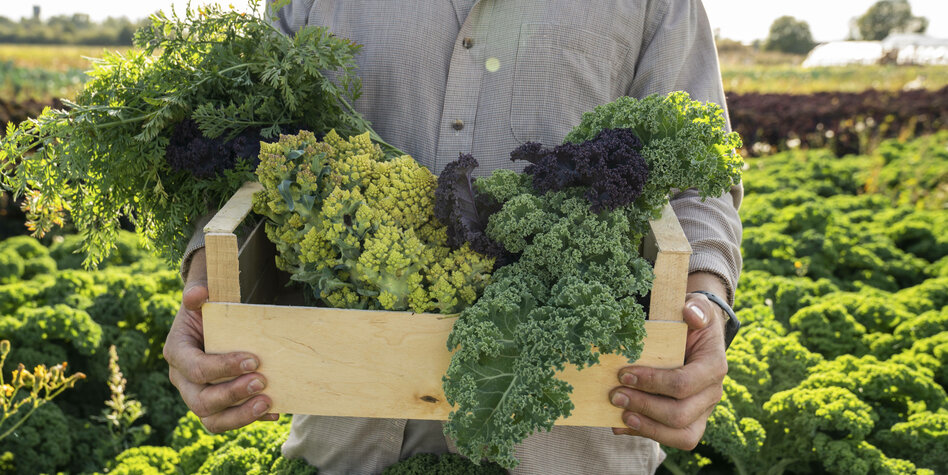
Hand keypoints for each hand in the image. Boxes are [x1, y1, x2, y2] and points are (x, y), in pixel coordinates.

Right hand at [163, 248, 277, 432]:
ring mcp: (198, 396)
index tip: (254, 359)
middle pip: (201, 401)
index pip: (195, 369)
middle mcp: (183, 380)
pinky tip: (275, 412)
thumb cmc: (211, 307)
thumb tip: (198, 294)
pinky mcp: (216, 406)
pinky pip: (229, 421)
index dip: (223, 368)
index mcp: (177, 352)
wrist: (216, 319)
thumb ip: (198, 292)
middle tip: (262, 381)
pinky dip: (252, 419)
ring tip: (268, 403)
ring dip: (241, 416)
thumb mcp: (204, 295)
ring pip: (212, 420)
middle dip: (233, 395)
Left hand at [609, 272, 728, 448]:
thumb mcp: (697, 308)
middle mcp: (711, 394)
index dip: (653, 383)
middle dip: (644, 407)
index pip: (684, 383)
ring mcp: (701, 411)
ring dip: (647, 428)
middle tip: (615, 395)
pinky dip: (643, 433)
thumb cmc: (691, 321)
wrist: (696, 336)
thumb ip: (697, 308)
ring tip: (621, 416)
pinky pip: (671, 438)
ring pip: (681, 435)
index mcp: (713, 367)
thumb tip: (690, 313)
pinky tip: (619, 425)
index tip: (624, 374)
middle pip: (681, 415)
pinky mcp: (688, 421)